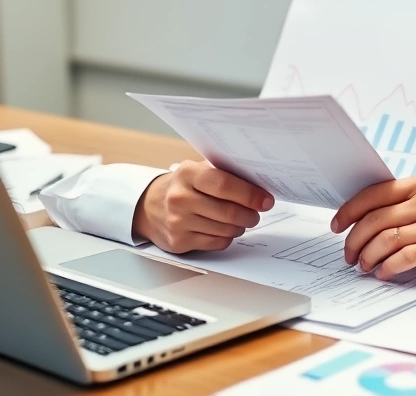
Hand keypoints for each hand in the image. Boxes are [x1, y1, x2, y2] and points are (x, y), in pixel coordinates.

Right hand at [133, 161, 273, 253]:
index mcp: (187, 173)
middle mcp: (180, 197)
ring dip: (240, 226)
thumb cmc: (184, 187)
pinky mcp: (179, 241)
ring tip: (240, 220)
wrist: (150, 206)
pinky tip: (223, 229)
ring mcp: (178, 221)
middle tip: (256, 213)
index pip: (224, 184)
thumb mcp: (198, 171)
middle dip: (250, 215)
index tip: (266, 200)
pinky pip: (216, 243)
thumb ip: (224, 173)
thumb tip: (259, 183)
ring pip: (225, 230)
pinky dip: (227, 237)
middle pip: (228, 212)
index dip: (249, 194)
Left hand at [330, 175, 415, 279]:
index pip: (374, 193)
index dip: (349, 210)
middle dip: (355, 240)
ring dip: (369, 256)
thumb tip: (364, 219)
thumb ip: (404, 204)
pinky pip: (407, 256)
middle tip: (349, 254)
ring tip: (364, 265)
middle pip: (376, 219)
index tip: (336, 225)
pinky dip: (389, 266)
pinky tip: (384, 272)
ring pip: (388, 239)